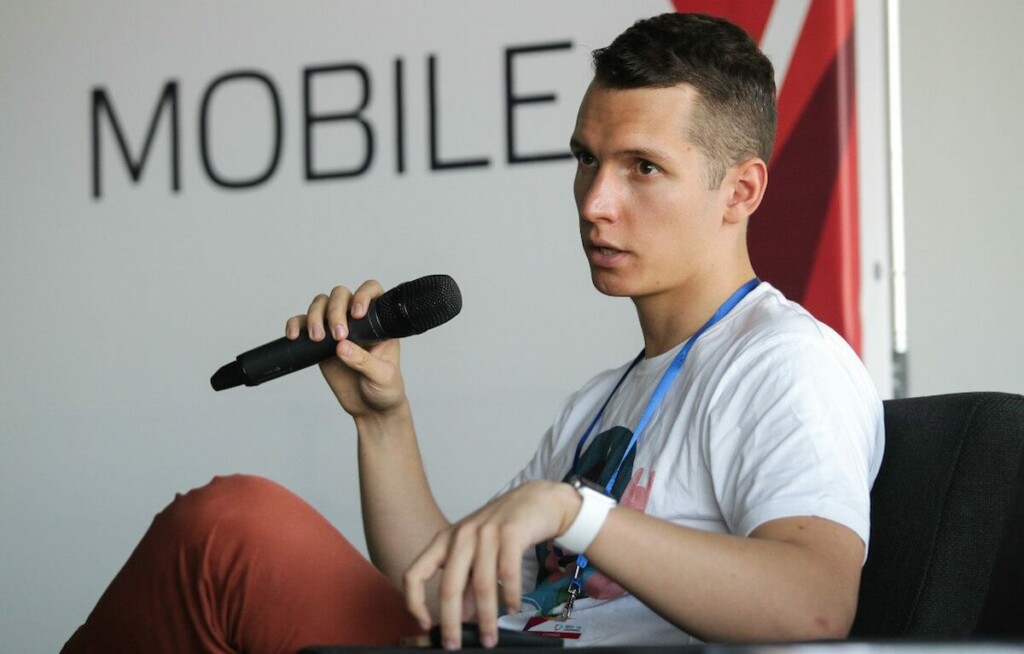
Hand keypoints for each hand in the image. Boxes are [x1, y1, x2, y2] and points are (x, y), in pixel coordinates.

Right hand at [285, 280, 405, 417]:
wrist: (370, 409)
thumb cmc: (385, 389)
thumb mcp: (382, 376)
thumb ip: (364, 361)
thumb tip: (342, 347)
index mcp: (378, 323)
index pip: (372, 292)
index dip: (363, 295)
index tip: (357, 314)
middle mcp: (357, 321)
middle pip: (340, 295)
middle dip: (335, 311)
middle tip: (338, 335)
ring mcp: (336, 329)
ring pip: (321, 305)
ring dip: (315, 316)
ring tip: (317, 338)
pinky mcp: (319, 343)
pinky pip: (303, 324)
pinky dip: (296, 325)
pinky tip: (295, 336)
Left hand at [403, 481, 580, 648]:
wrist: (537, 499)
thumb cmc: (504, 527)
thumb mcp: (477, 552)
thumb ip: (467, 581)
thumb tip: (461, 615)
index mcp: (445, 540)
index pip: (415, 572)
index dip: (413, 601)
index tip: (424, 624)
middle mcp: (462, 535)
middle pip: (449, 586)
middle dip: (451, 622)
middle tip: (455, 646)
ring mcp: (486, 532)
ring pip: (481, 585)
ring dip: (485, 617)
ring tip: (490, 637)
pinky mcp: (511, 533)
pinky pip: (508, 573)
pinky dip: (510, 596)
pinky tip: (512, 607)